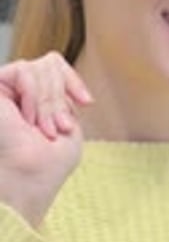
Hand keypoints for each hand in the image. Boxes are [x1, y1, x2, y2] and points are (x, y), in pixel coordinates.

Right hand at [0, 52, 92, 225]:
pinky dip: (35, 95)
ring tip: (42, 128)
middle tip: (56, 127)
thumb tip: (51, 62)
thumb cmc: (48, 165)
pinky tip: (28, 119)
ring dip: (49, 101)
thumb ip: (61, 94)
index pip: (53, 66)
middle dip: (59, 98)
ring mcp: (4, 90)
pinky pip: (24, 70)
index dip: (73, 80)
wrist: (27, 179)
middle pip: (49, 65)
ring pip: (38, 67)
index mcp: (35, 100)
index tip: (87, 103)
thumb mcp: (68, 125)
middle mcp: (17, 92)